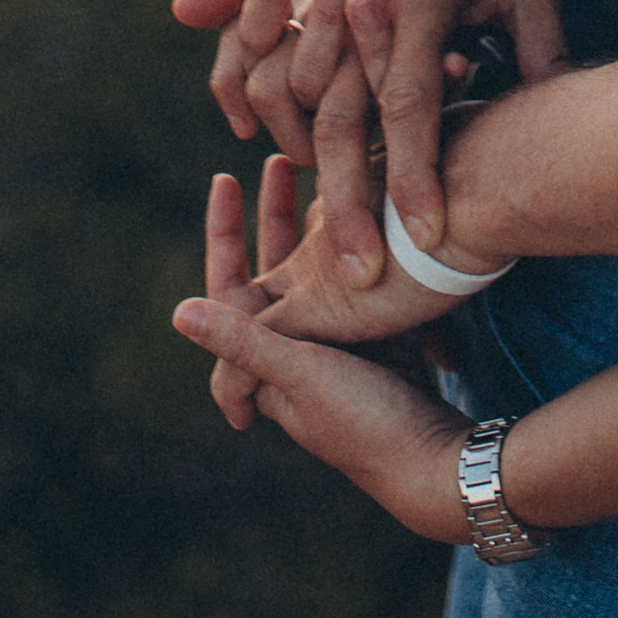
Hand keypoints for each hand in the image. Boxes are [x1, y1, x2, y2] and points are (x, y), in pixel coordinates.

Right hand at [173, 0, 564, 286]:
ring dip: (298, 149)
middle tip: (363, 275)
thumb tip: (548, 141)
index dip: (415, 178)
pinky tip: (246, 129)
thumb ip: (537, 58)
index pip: (409, 105)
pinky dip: (236, 77)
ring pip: (285, 83)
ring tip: (328, 213)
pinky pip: (251, 34)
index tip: (424, 240)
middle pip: (337, 113)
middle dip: (348, 201)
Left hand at [175, 172, 471, 542]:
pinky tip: (368, 213)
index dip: (224, 233)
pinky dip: (351, 247)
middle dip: (271, 215)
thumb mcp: (303, 375)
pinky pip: (352, 282)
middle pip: (272, 269)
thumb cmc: (365, 421)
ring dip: (313, 224)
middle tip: (279, 159)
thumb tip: (180, 312)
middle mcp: (295, 352)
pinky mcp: (378, 343)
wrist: (436, 459)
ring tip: (323, 173)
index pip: (229, 287)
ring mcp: (338, 346)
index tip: (225, 180)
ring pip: (314, 271)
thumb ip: (244, 345)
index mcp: (265, 361)